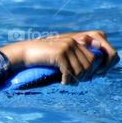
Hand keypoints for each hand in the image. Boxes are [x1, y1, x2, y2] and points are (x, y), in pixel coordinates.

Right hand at [0, 30, 118, 84]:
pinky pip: (70, 71)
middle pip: (91, 63)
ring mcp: (67, 46)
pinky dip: (67, 80)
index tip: (89, 77)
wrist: (25, 53)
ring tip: (67, 82)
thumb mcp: (64, 57)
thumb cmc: (44, 58)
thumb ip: (78, 60)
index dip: (96, 68)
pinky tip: (61, 82)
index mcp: (77, 40)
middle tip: (74, 81)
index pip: (96, 56)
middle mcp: (75, 41)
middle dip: (85, 76)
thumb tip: (96, 72)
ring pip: (82, 68)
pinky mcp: (60, 52)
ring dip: (76, 79)